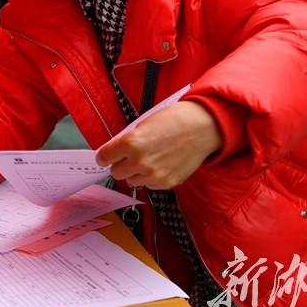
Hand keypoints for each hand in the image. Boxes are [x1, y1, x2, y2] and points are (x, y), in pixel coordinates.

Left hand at [95, 101, 221, 188]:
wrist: (202, 128)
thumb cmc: (174, 120)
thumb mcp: (143, 125)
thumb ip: (127, 140)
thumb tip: (115, 152)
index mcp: (130, 143)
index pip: (104, 157)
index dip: (104, 156)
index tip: (106, 156)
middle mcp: (139, 162)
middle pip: (116, 173)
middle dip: (120, 165)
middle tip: (128, 157)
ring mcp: (153, 175)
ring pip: (132, 181)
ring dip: (135, 173)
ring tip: (148, 160)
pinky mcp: (166, 183)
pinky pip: (149, 185)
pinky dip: (151, 178)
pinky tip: (160, 165)